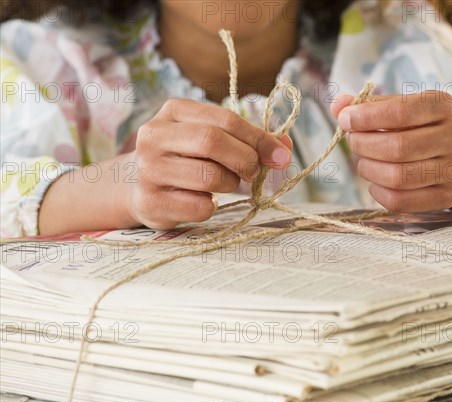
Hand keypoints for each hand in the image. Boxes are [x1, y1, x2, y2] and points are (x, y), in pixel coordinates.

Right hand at [128, 99, 292, 229]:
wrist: (134, 186)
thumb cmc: (183, 159)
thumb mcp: (208, 138)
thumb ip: (246, 139)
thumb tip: (284, 148)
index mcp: (173, 112)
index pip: (225, 119)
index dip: (259, 138)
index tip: (280, 155)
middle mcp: (154, 136)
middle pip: (213, 142)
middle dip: (245, 160)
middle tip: (254, 173)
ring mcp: (149, 170)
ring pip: (210, 177)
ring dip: (229, 184)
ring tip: (222, 184)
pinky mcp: (151, 202)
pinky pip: (201, 207)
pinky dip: (212, 206)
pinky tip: (202, 199)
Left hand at [331, 91, 451, 212]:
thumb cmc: (423, 128)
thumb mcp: (403, 108)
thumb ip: (370, 105)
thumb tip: (337, 106)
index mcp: (443, 106)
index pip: (400, 111)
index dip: (366, 117)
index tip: (345, 120)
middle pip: (397, 147)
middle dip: (364, 146)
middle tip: (354, 143)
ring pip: (397, 177)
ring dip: (368, 170)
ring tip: (364, 162)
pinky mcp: (446, 197)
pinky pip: (400, 201)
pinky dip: (378, 192)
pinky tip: (375, 182)